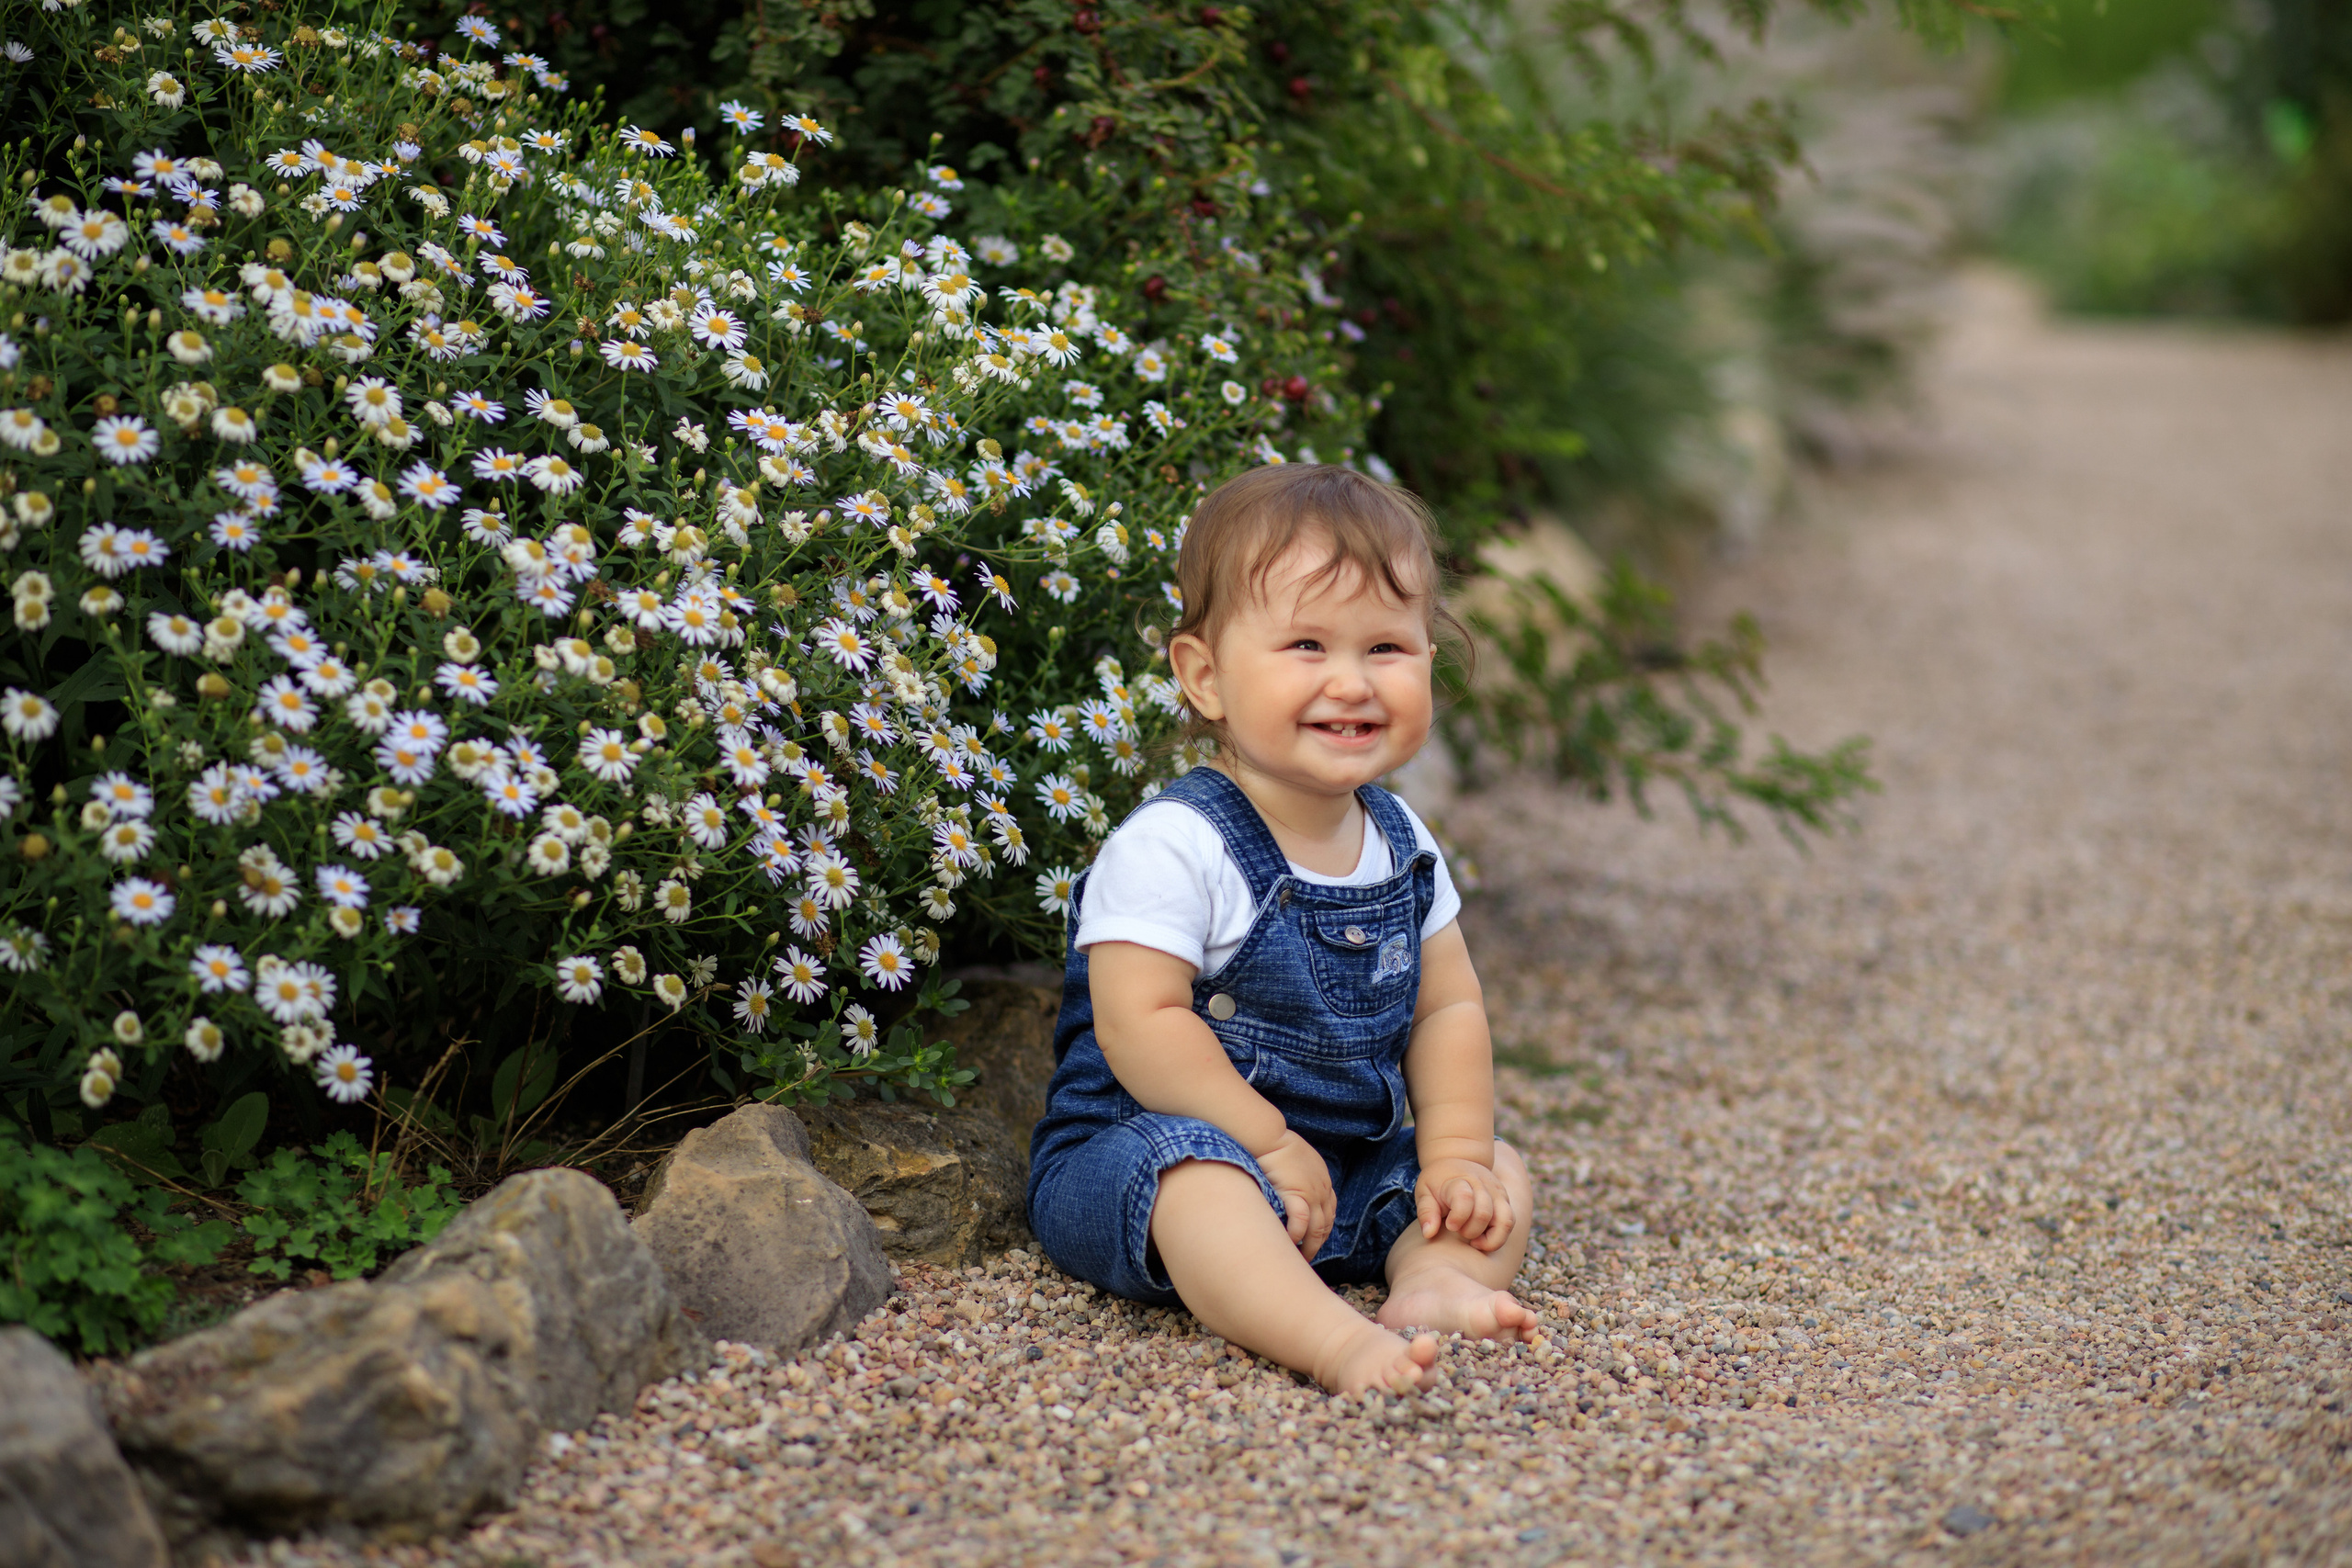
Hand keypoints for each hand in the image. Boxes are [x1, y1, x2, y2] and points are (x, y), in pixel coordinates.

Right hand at [1254, 1130, 1335, 1261]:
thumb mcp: (1294, 1158)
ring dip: (1309, 1247)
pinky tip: (1287, 1244)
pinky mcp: (1298, 1194)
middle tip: (1306, 1258)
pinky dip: (1295, 1236)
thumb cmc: (1274, 1144)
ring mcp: (1312, 1193)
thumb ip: (1296, 1175)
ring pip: (1317, 1229)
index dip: (1321, 1230)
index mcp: (1323, 1181)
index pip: (1329, 1212)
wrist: (1267, 1135)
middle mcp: (1322, 1189)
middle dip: (1317, 1244)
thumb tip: (1286, 1187)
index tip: (1311, 1241)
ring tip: (1298, 1259)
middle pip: (1326, 1225)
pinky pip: (1301, 1223)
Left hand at [1415, 1157, 1515, 1251]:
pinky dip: (1498, 1236)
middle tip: (1458, 1230)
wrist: (1457, 1160)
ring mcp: (1497, 1192)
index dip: (1458, 1217)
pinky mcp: (1505, 1200)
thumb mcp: (1424, 1192)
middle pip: (1484, 1213)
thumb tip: (1428, 1233)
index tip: (1449, 1225)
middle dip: (1470, 1231)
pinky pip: (1510, 1223)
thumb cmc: (1437, 1182)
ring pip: (1505, 1221)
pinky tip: (1482, 1238)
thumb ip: (1426, 1212)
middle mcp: (1482, 1184)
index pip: (1465, 1198)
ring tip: (1474, 1242)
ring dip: (1490, 1239)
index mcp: (1459, 1180)